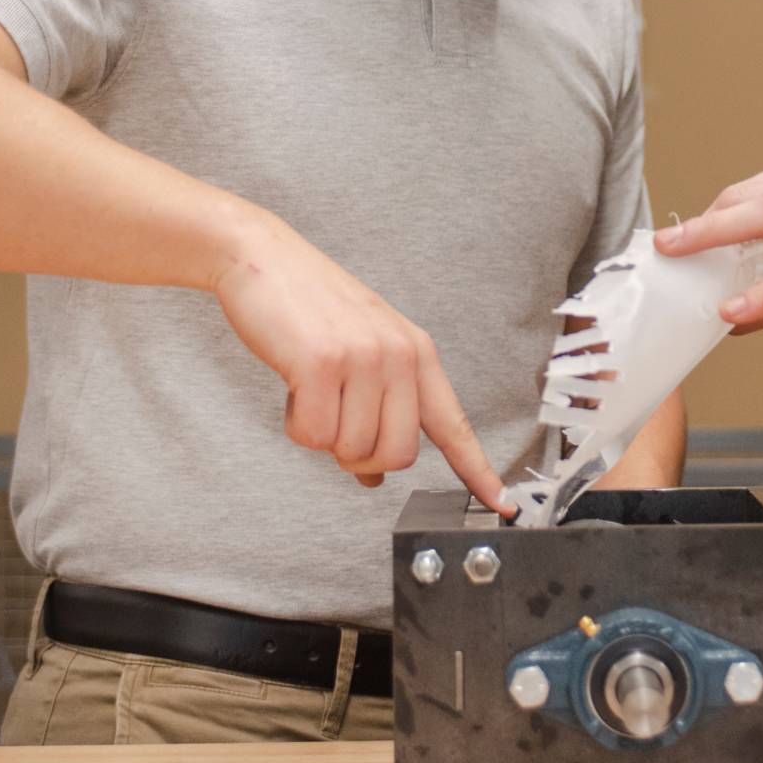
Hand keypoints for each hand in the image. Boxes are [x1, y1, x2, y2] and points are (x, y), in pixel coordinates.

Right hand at [211, 216, 512, 514]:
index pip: (453, 423)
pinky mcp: (322, 364)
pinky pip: (314, 436)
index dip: (478, 469)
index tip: (502, 504)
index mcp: (416, 352)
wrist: (261, 258)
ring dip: (322, 437)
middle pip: (396, 455)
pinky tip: (294, 392)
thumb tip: (371, 476)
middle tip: (336, 428)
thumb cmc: (308, 308)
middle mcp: (398, 355)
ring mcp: (363, 358)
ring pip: (352, 450)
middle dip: (360, 458)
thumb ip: (376, 408)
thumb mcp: (358, 353)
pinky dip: (297, 426)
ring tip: (311, 394)